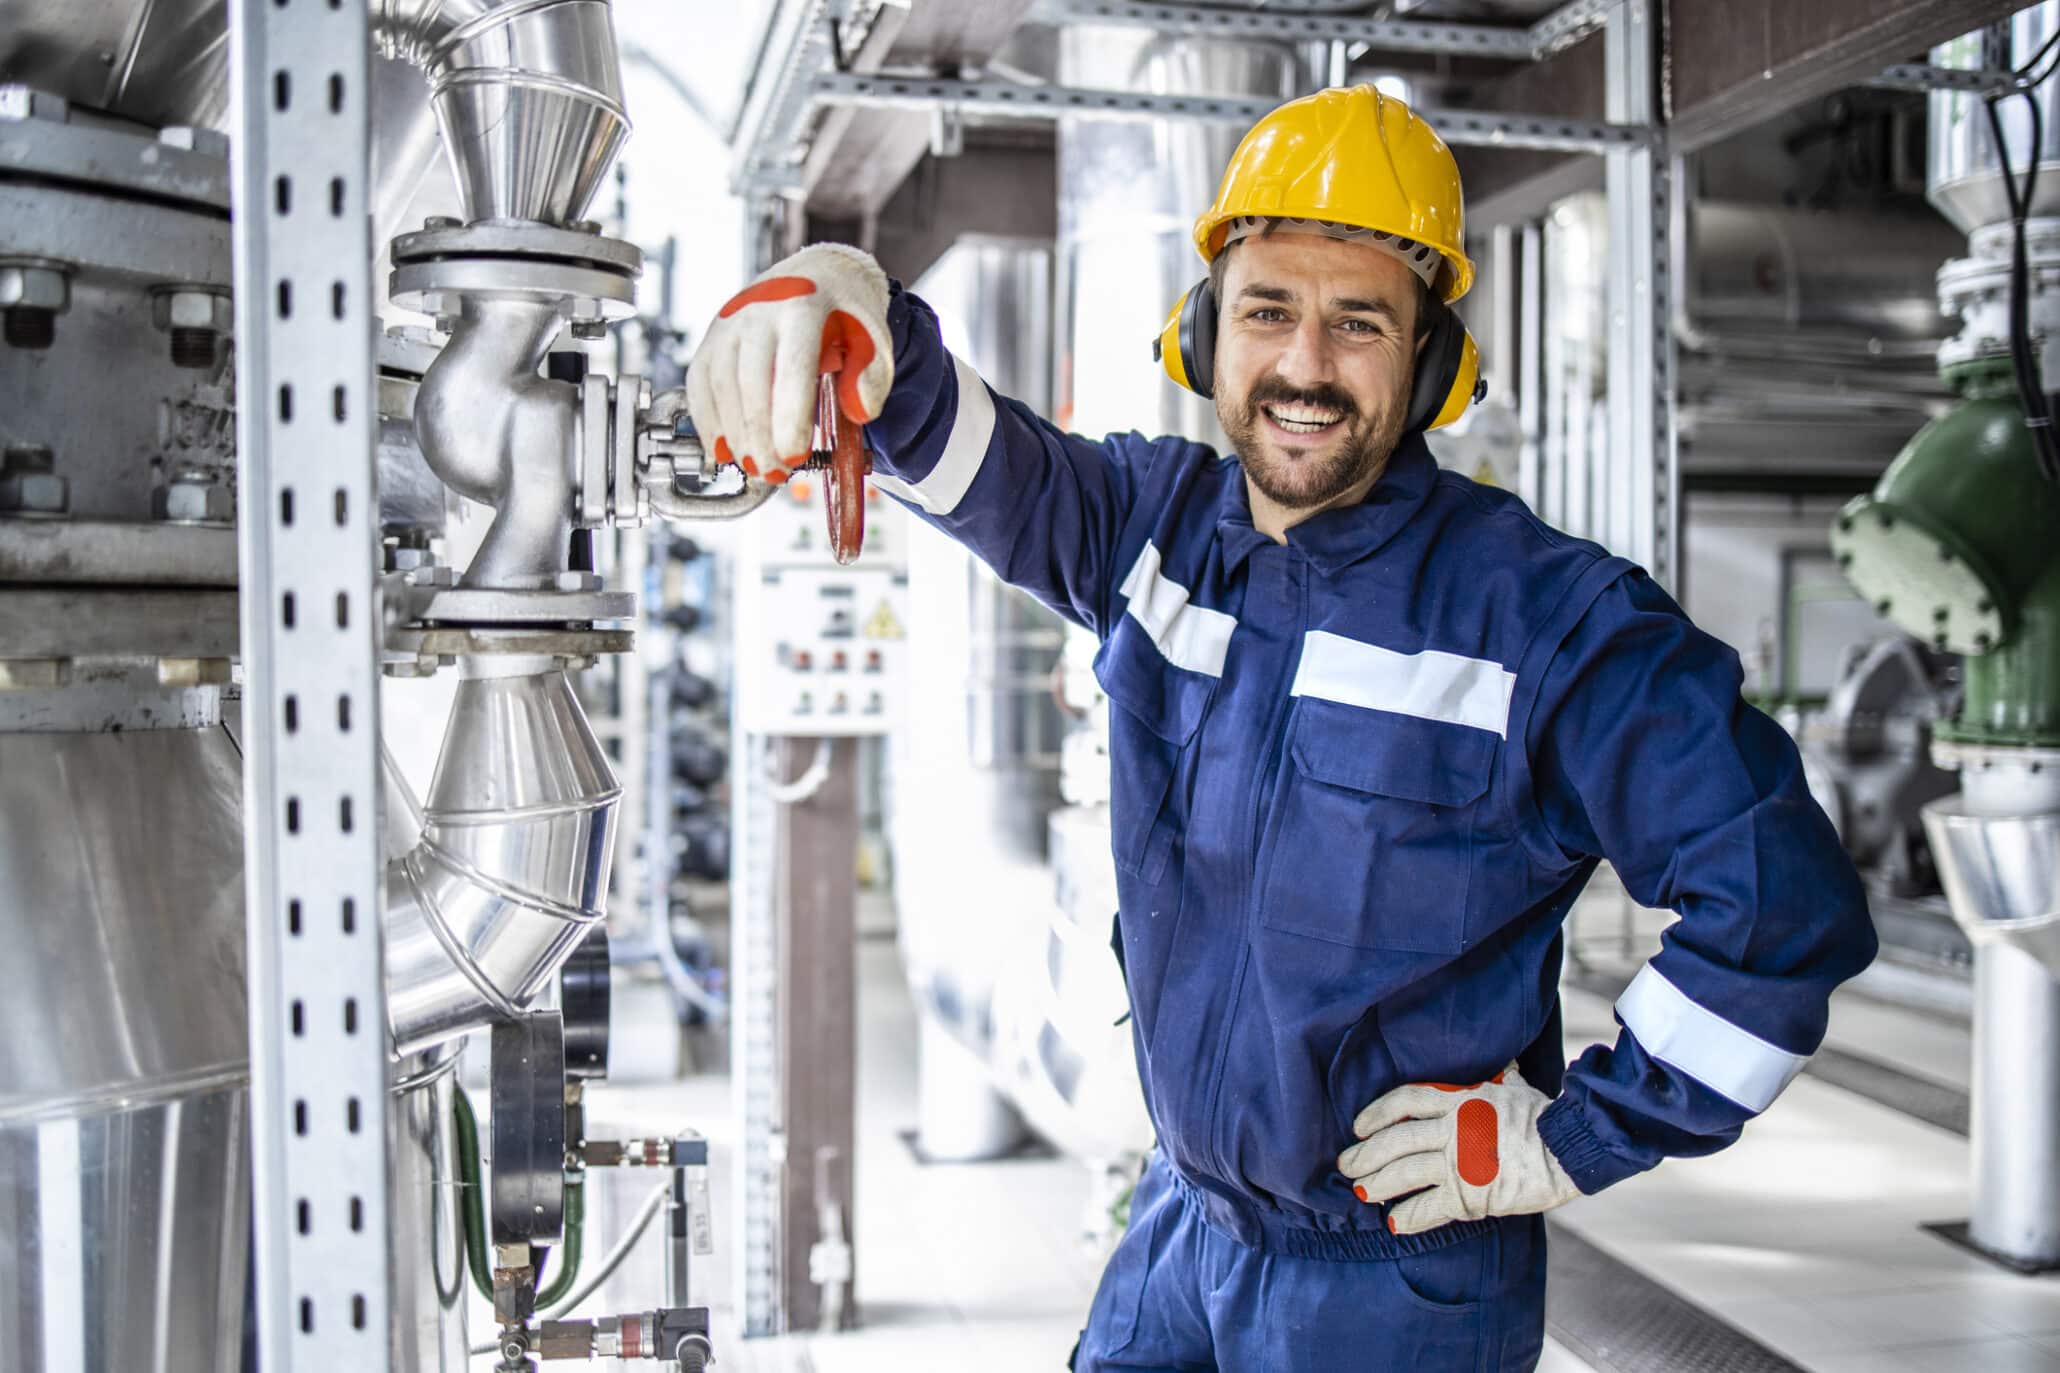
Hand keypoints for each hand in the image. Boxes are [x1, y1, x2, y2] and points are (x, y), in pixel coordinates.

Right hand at [686, 243, 893, 485]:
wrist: (816, 273)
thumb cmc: (846, 315)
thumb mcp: (873, 340)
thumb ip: (871, 378)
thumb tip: (860, 413)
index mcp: (803, 306)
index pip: (792, 366)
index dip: (790, 416)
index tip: (795, 456)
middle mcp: (758, 311)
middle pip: (750, 381)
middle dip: (760, 435)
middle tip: (775, 474)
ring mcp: (729, 323)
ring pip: (720, 385)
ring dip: (735, 435)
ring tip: (756, 468)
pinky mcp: (711, 337)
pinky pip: (699, 384)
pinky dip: (708, 421)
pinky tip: (724, 450)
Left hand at [1338, 1065, 1579, 1234]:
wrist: (1567, 1150)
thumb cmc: (1543, 1117)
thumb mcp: (1515, 1086)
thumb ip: (1499, 1077)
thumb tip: (1503, 1064)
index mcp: (1459, 1100)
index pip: (1405, 1100)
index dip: (1377, 1113)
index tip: (1359, 1126)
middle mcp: (1451, 1130)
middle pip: (1395, 1140)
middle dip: (1365, 1154)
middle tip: (1346, 1166)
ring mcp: (1458, 1163)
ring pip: (1404, 1173)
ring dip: (1377, 1184)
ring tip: (1360, 1192)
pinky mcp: (1469, 1195)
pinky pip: (1429, 1207)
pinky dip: (1409, 1216)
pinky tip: (1395, 1222)